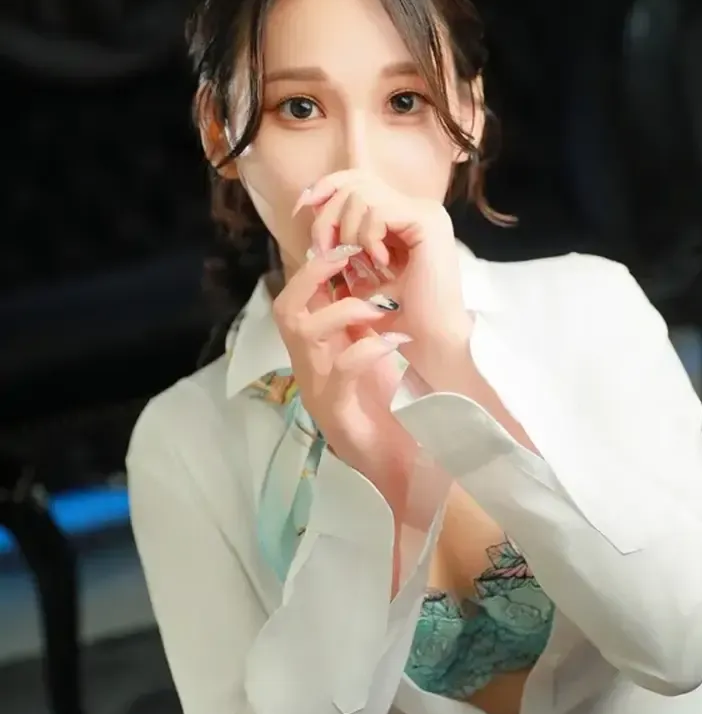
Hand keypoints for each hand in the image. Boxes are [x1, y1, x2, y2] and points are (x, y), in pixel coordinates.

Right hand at [272, 246, 417, 500]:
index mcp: (319, 353)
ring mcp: (318, 391)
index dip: (314, 267)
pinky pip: (340, 371)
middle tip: (350, 258)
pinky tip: (395, 342)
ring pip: (303, 332)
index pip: (296, 299)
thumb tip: (384, 280)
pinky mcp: (337, 413)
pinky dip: (366, 349)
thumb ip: (371, 327)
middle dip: (314, 275)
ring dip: (343, 308)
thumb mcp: (379, 361)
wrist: (403, 469)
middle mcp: (310, 368)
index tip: (346, 244)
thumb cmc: (395, 414)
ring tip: (382, 306)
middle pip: (286, 310)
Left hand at [294, 170, 473, 377]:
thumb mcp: (359, 272)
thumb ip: (341, 242)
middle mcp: (416, 207)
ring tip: (356, 261)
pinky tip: (379, 262)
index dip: (325, 188)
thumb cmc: (397, 314)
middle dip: (329, 215)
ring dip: (347, 231)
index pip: (356, 178)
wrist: (428, 339)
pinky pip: (379, 212)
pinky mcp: (427, 222)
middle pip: (355, 181)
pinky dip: (368, 237)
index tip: (302, 211)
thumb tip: (310, 211)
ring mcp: (425, 212)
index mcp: (402, 214)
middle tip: (325, 250)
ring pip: (363, 194)